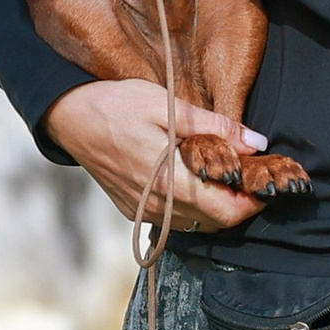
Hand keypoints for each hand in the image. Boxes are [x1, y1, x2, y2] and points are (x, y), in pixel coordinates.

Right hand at [43, 79, 267, 232]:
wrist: (66, 116)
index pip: (229, 211)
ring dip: (216, 208)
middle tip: (247, 177)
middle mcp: (157, 205)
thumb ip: (215, 127)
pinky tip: (190, 181)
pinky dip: (191, 207)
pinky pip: (174, 219)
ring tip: (221, 178)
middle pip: (217, 223)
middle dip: (239, 204)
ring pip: (197, 225)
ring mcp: (143, 211)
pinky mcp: (132, 210)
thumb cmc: (115, 105)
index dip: (254, 202)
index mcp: (169, 181)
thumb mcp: (167, 105)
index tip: (263, 181)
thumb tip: (257, 144)